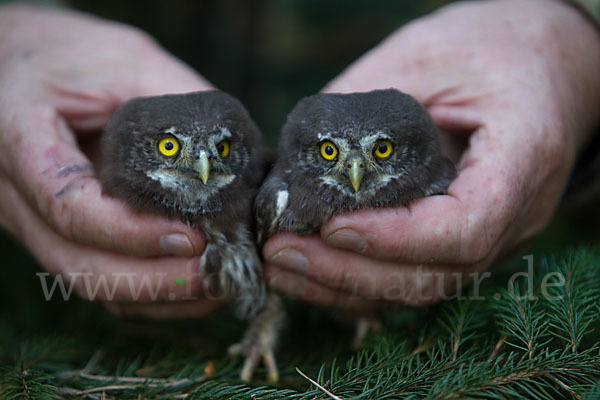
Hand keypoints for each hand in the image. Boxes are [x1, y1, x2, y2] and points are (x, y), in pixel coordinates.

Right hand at [0, 4, 224, 317]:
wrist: (14, 64)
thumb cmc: (64, 55)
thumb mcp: (122, 60)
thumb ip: (174, 97)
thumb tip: (234, 148)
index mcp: (21, 142)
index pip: (69, 208)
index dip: (131, 234)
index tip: (192, 238)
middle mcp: (17, 194)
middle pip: (77, 263)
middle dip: (153, 281)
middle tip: (216, 277)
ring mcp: (34, 219)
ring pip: (86, 280)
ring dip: (154, 296)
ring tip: (215, 288)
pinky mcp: (58, 230)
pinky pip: (95, 274)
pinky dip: (144, 291)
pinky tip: (191, 285)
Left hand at [263, 0, 599, 309]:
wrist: (541, 62)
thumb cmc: (488, 47)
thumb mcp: (424, 54)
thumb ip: (364, 105)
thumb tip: (296, 158)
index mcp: (525, 156)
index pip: (466, 226)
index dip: (398, 239)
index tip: (333, 228)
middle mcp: (518, 212)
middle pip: (436, 273)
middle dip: (351, 273)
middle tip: (281, 254)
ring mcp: (496, 234)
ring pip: (422, 287)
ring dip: (345, 288)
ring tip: (281, 268)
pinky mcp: (467, 240)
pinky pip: (416, 275)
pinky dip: (361, 280)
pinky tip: (311, 269)